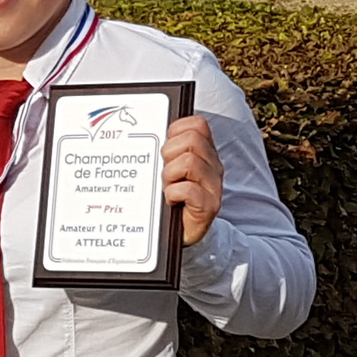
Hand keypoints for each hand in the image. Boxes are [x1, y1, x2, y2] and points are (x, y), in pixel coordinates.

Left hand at [162, 116, 224, 244]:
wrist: (182, 232)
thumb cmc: (171, 197)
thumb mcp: (168, 168)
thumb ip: (165, 149)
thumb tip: (143, 130)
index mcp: (204, 152)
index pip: (196, 124)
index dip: (175, 131)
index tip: (165, 150)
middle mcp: (213, 165)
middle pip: (192, 139)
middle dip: (169, 153)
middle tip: (165, 173)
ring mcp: (213, 185)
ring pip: (189, 162)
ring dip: (169, 175)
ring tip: (167, 188)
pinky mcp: (209, 205)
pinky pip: (189, 189)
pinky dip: (173, 193)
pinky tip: (171, 200)